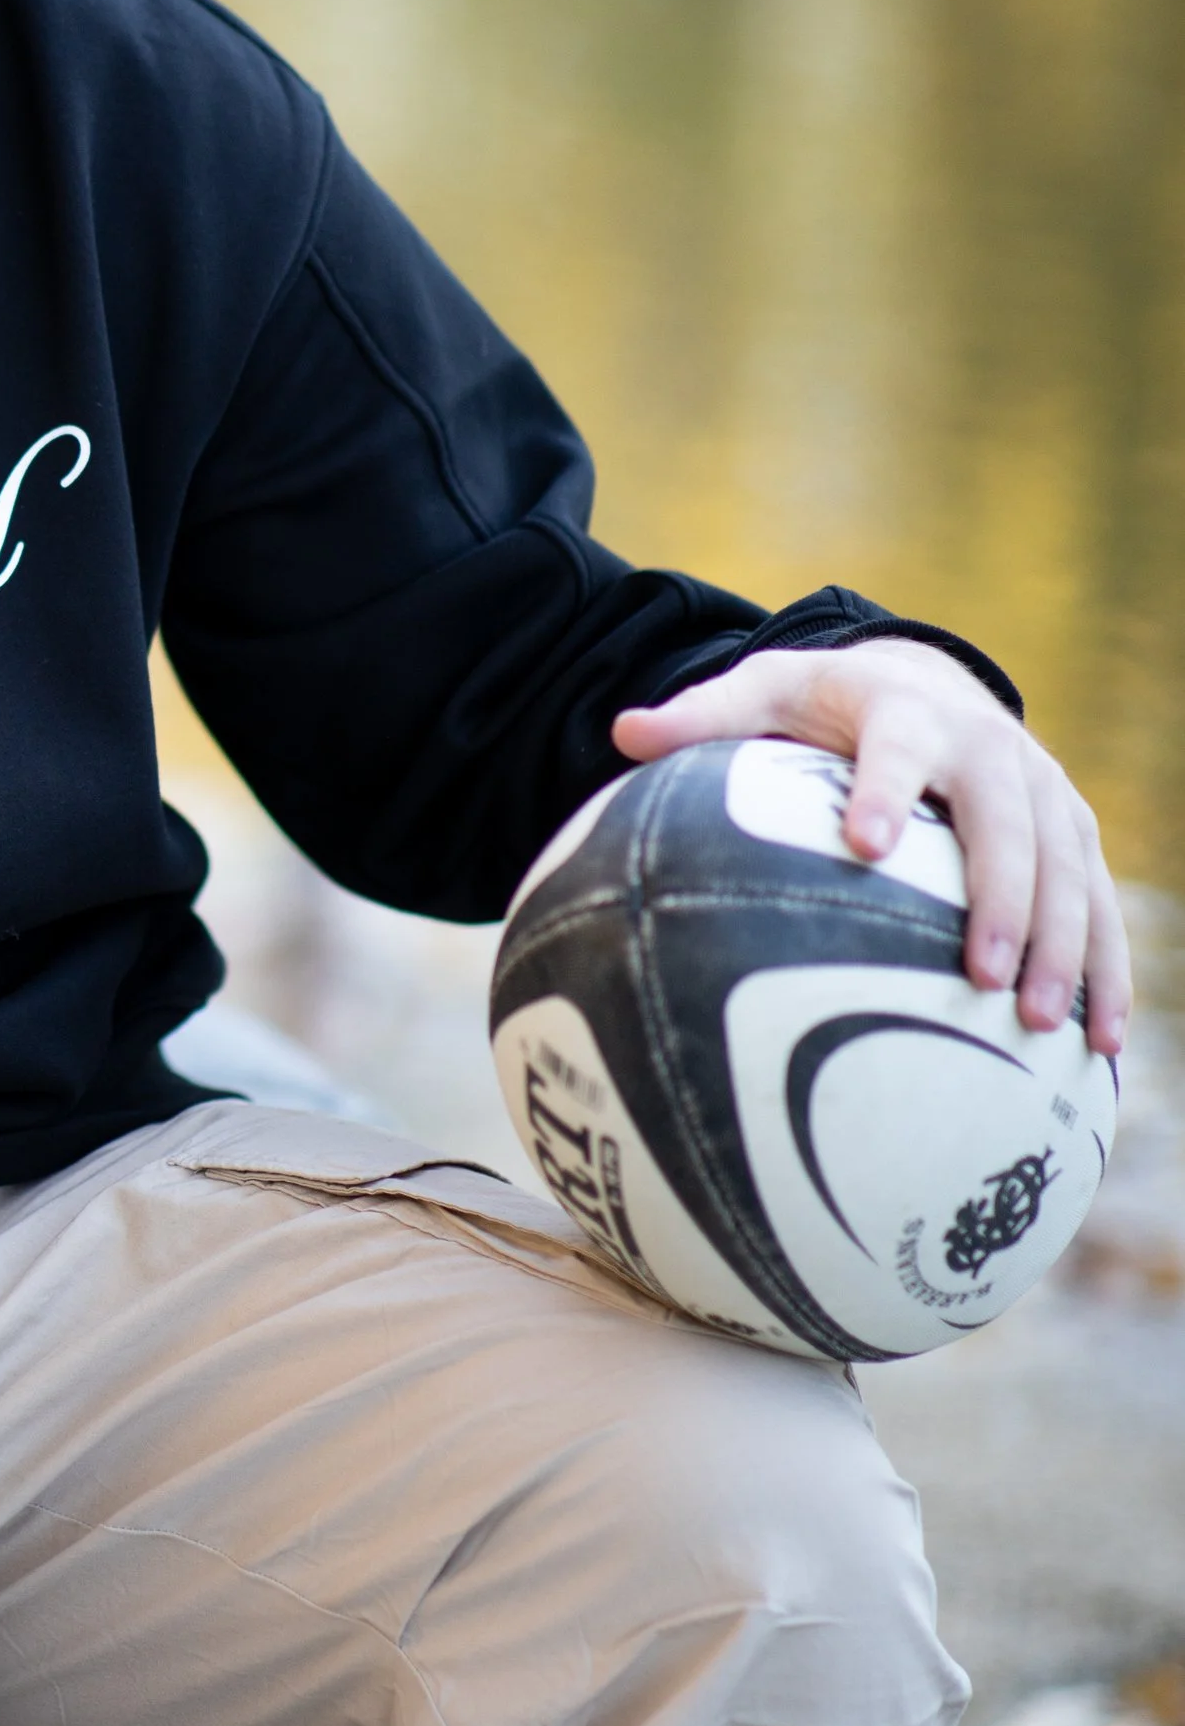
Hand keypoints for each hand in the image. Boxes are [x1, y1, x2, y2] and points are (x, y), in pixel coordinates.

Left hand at [613, 637, 1127, 1059]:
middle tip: (982, 978)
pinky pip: (1102, 907)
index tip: (866, 844)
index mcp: (909, 715)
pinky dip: (1106, 972)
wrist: (929, 677)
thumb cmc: (829, 704)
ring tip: (1045, 1027)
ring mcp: (1044, 793)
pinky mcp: (1074, 834)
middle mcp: (990, 750)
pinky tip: (1100, 1048)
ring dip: (1066, 949)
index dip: (885, 791)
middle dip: (1003, 901)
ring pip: (1069, 873)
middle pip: (1006, 825)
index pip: (898, 751)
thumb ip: (701, 717)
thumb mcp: (765, 693)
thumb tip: (621, 731)